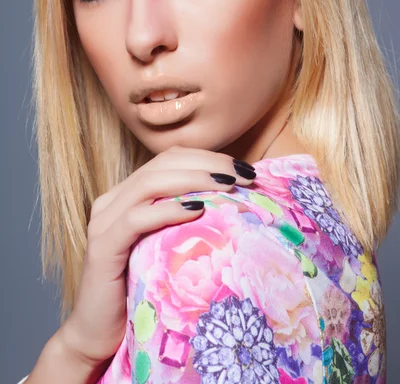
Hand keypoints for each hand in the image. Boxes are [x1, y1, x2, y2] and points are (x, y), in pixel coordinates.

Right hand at [58, 146, 255, 366]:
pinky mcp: (102, 247)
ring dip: (194, 178)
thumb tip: (236, 205)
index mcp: (128, 194)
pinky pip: (136, 218)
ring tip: (227, 184)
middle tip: (243, 173)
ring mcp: (104, 221)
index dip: (207, 157)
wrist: (100, 334)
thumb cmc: (142, 290)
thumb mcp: (169, 247)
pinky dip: (169, 210)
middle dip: (207, 163)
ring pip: (150, 183)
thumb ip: (188, 221)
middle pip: (163, 164)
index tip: (243, 169)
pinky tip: (197, 209)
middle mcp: (113, 200)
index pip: (170, 160)